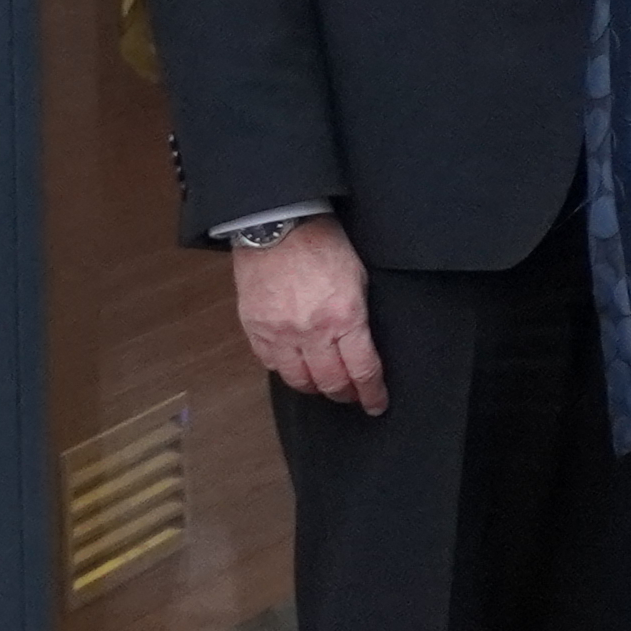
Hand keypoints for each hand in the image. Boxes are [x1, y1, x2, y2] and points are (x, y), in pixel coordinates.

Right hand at [231, 219, 385, 414]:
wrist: (279, 225)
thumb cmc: (325, 245)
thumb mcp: (359, 279)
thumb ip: (359, 317)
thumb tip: (363, 346)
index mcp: (345, 317)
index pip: (362, 370)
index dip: (371, 393)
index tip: (377, 404)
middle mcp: (311, 331)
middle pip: (329, 382)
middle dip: (345, 394)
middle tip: (352, 396)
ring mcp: (279, 332)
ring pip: (297, 380)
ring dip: (314, 387)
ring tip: (325, 385)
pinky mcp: (254, 328)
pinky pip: (270, 363)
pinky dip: (286, 371)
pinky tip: (296, 367)